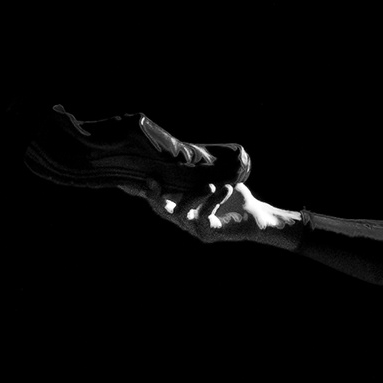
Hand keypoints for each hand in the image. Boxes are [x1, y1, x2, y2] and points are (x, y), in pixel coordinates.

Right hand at [136, 177, 294, 243]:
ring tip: (208, 184)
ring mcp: (193, 228)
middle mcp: (182, 218)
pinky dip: (215, 200)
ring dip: (194, 196)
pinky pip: (206, 215)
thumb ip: (195, 168)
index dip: (141, 189)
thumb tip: (181, 148)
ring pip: (182, 213)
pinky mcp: (208, 233)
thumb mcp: (210, 175)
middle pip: (160, 209)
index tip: (129, 177)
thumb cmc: (230, 193)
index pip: (156, 197)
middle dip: (153, 196)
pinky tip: (225, 188)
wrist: (253, 214)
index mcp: (179, 203)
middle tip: (152, 180)